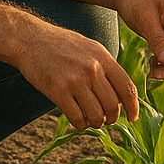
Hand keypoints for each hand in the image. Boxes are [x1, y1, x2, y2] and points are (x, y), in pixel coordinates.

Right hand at [16, 21, 139, 129]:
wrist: (30, 39)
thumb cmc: (61, 45)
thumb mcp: (90, 48)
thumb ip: (106, 67)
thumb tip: (122, 94)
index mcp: (102, 57)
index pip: (127, 87)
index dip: (133, 107)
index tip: (133, 118)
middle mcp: (92, 69)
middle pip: (113, 105)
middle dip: (112, 118)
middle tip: (106, 119)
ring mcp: (75, 80)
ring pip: (96, 115)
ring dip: (96, 123)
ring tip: (91, 119)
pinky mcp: (58, 91)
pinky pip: (77, 118)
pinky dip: (80, 124)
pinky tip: (78, 119)